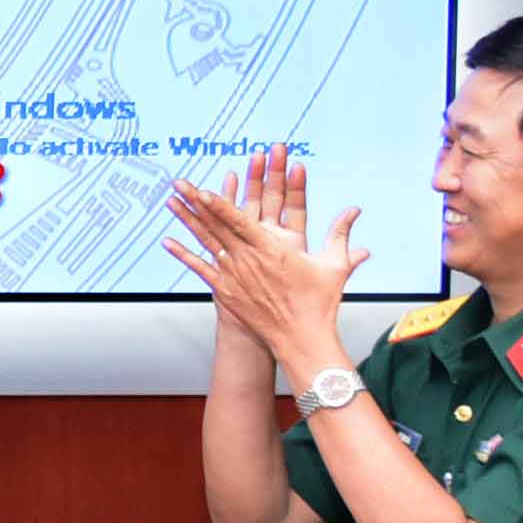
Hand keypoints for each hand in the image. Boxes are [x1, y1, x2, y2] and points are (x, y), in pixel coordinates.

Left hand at [160, 174, 360, 376]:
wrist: (302, 339)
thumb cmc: (318, 304)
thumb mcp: (334, 266)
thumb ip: (341, 234)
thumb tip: (354, 210)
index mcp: (272, 250)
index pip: (239, 221)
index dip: (219, 203)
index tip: (202, 188)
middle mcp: (248, 260)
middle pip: (216, 225)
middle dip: (195, 202)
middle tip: (178, 182)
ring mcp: (235, 276)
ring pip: (206, 242)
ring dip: (187, 220)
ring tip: (170, 201)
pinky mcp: (227, 291)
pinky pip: (201, 269)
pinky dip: (183, 254)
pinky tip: (167, 241)